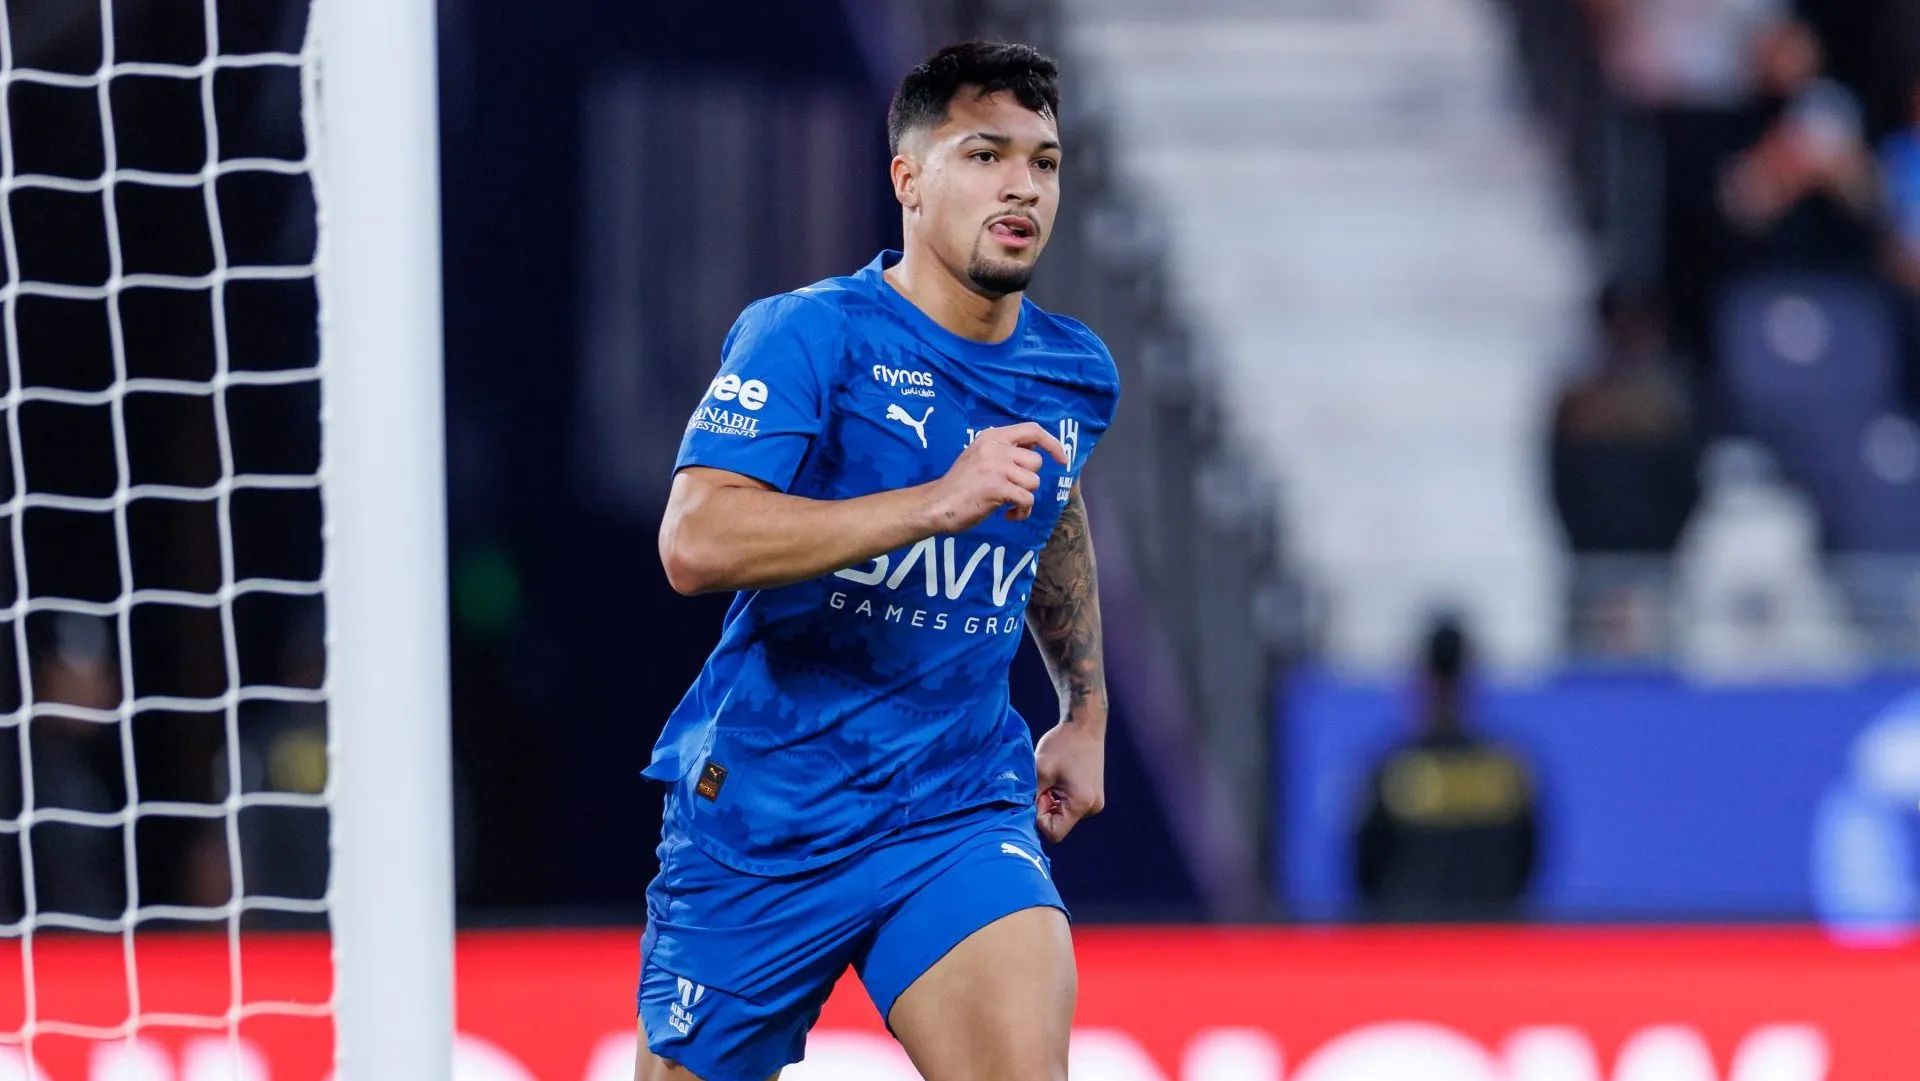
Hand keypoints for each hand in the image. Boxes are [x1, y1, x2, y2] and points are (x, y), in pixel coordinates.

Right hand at [925, 423, 1069, 531]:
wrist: (937, 504)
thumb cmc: (960, 485)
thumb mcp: (980, 455)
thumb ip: (1004, 451)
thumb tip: (1036, 450)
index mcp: (992, 436)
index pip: (1032, 430)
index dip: (1052, 444)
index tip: (1062, 459)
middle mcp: (995, 447)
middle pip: (1035, 462)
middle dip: (1028, 480)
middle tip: (1010, 489)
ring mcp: (996, 466)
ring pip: (1033, 482)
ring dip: (1024, 497)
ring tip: (1008, 504)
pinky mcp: (997, 487)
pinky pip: (1027, 499)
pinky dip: (1022, 512)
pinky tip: (1008, 515)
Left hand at [1034, 721, 1104, 842]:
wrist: (1084, 724)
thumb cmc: (1062, 744)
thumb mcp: (1040, 770)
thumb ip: (1031, 796)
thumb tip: (1020, 814)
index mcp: (1081, 803)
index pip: (1054, 833)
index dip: (1039, 818)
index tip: (1038, 794)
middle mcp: (1092, 808)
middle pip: (1059, 825)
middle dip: (1045, 808)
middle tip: (1044, 783)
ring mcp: (1094, 803)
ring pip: (1063, 815)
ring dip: (1052, 801)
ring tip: (1052, 778)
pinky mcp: (1093, 796)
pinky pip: (1070, 807)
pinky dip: (1060, 797)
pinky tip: (1060, 778)